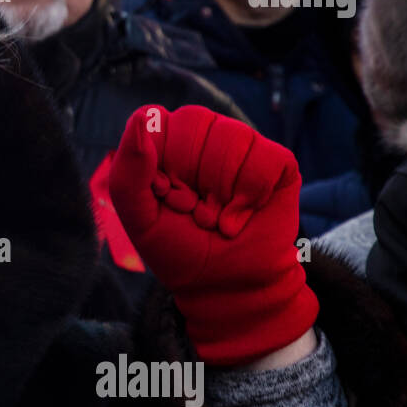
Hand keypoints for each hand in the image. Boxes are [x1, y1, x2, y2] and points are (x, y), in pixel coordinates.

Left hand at [108, 105, 317, 365]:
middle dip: (190, 176)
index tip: (165, 198)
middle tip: (193, 210)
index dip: (161, 164)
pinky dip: (251, 194)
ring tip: (217, 216)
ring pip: (233, 136)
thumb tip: (142, 119)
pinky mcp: (278, 163)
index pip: (157, 121)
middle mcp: (204, 135)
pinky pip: (267, 157)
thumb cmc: (178, 250)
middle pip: (195, 120)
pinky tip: (242, 215)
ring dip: (221, 190)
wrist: (225, 287)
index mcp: (165, 142)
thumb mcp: (140, 219)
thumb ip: (128, 172)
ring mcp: (243, 146)